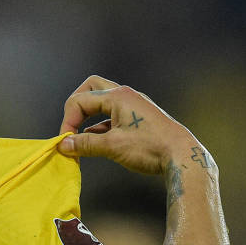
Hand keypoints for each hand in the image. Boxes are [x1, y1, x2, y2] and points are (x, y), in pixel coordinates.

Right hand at [56, 75, 206, 175]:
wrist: (182, 156)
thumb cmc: (150, 148)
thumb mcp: (112, 147)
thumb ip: (85, 144)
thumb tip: (63, 145)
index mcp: (118, 97)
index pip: (79, 101)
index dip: (68, 121)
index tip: (66, 142)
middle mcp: (125, 95)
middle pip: (90, 88)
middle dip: (75, 107)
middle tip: (70, 126)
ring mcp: (133, 105)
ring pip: (101, 102)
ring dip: (88, 117)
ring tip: (81, 138)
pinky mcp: (138, 117)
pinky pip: (112, 115)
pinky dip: (99, 125)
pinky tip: (96, 141)